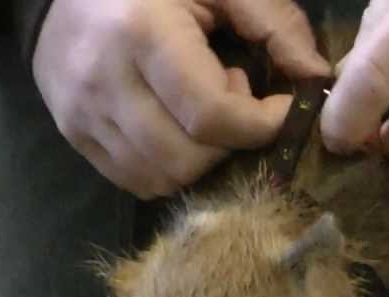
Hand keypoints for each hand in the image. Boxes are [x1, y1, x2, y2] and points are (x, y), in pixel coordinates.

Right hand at [32, 0, 331, 198]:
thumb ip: (274, 23)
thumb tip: (315, 80)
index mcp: (142, 33)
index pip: (210, 116)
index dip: (259, 125)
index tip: (277, 106)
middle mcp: (105, 81)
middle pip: (186, 160)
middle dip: (228, 145)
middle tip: (232, 101)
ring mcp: (83, 114)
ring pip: (160, 180)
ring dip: (199, 160)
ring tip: (200, 112)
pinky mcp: (73, 135)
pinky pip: (134, 182)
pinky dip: (168, 168)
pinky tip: (175, 127)